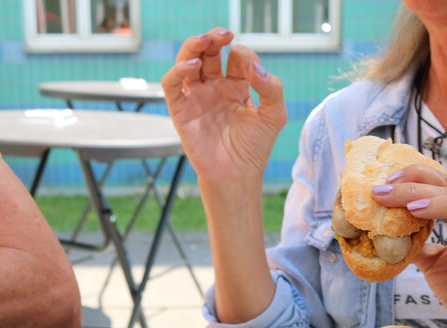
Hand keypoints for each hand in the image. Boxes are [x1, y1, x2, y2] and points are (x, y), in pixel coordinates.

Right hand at [161, 28, 286, 185]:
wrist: (237, 175)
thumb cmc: (255, 148)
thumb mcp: (274, 115)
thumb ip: (271, 88)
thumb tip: (255, 67)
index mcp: (237, 86)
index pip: (237, 58)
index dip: (244, 56)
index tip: (252, 70)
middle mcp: (215, 88)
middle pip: (209, 52)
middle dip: (214, 39)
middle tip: (223, 34)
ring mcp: (197, 97)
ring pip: (187, 61)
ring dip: (194, 46)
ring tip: (205, 40)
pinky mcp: (181, 109)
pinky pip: (172, 84)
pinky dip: (178, 70)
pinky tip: (193, 66)